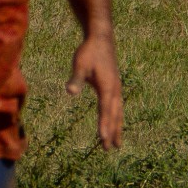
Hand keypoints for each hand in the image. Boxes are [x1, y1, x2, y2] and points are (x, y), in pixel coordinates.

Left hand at [66, 35, 122, 149]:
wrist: (101, 39)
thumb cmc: (89, 52)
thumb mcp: (79, 64)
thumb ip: (75, 79)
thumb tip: (70, 92)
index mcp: (107, 87)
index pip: (105, 111)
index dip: (104, 126)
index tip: (103, 139)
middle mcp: (115, 90)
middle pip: (114, 116)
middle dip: (111, 132)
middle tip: (109, 149)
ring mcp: (116, 89)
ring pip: (118, 113)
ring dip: (117, 128)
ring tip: (117, 144)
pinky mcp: (114, 87)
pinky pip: (117, 107)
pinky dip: (116, 118)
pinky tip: (114, 124)